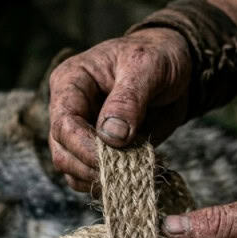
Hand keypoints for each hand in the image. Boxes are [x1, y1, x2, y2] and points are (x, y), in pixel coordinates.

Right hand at [48, 28, 191, 191]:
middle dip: (92, 168)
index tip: (113, 160)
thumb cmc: (156, 56)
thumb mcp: (146, 67)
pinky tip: (137, 172)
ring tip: (137, 171)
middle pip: (62, 153)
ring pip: (73, 170)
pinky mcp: (98, 149)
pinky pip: (93, 176)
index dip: (84, 147)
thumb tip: (111, 137)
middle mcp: (69, 109)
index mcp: (70, 82)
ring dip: (102, 179)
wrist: (174, 66)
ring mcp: (82, 132)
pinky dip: (112, 182)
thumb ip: (128, 100)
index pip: (63, 124)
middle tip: (128, 172)